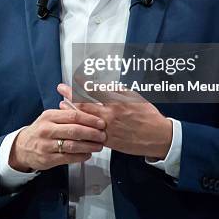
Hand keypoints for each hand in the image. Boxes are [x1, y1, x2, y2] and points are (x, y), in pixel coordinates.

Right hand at [9, 108, 105, 171]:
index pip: (73, 115)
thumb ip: (67, 112)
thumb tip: (89, 107)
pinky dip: (80, 156)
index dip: (89, 119)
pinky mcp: (47, 159)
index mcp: (49, 116)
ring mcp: (46, 145)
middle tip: (102, 134)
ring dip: (88, 146)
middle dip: (92, 133)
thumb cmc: (41, 130)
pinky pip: (68, 158)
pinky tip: (88, 154)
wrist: (22, 147)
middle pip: (74, 130)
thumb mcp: (50, 117)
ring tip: (99, 145)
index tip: (100, 122)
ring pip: (72, 145)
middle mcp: (47, 130)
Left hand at [57, 83, 171, 159]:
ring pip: (85, 119)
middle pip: (84, 103)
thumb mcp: (135, 97)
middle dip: (70, 94)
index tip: (74, 78)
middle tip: (60, 88)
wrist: (157, 136)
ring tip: (61, 103)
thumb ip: (118, 91)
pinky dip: (80, 126)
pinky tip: (74, 123)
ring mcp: (107, 129)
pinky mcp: (108, 141)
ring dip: (71, 110)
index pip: (95, 90)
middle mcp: (110, 115)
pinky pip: (90, 133)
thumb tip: (105, 85)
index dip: (82, 83)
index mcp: (117, 102)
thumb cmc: (148, 115)